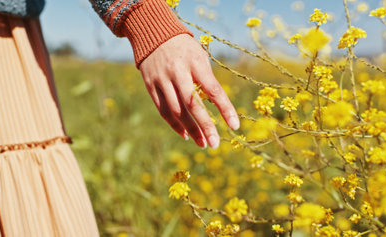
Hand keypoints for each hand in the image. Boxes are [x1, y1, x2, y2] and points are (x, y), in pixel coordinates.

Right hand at [139, 34, 239, 148]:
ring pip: (177, 111)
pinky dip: (175, 125)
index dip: (225, 109)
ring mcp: (162, 80)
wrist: (153, 34)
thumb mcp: (199, 56)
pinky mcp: (151, 86)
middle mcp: (178, 72)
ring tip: (203, 143)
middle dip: (205, 126)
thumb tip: (217, 107)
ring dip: (191, 130)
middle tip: (214, 144)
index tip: (234, 126)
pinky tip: (186, 134)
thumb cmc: (184, 49)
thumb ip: (206, 80)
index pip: (213, 89)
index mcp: (195, 63)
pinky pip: (164, 110)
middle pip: (192, 104)